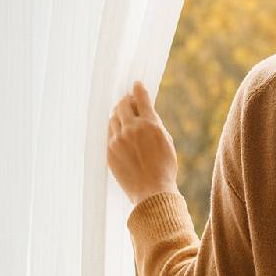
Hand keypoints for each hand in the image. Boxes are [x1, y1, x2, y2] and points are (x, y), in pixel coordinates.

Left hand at [107, 80, 179, 204]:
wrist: (152, 191)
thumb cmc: (164, 167)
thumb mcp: (167, 141)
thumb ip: (155, 125)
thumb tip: (146, 112)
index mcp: (150, 124)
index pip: (141, 98)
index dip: (138, 89)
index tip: (136, 84)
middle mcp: (132, 129)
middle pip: (122, 105)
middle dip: (125, 101)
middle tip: (128, 101)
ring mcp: (117, 140)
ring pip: (113, 118)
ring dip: (118, 115)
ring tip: (123, 118)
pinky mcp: (108, 150)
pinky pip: (108, 133)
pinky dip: (113, 129)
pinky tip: (118, 132)